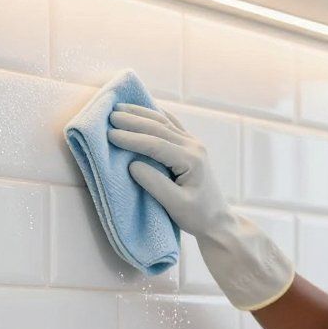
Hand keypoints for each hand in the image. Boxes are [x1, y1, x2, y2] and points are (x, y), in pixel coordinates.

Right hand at [108, 103, 294, 310]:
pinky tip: (143, 109)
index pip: (156, 144)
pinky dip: (155, 115)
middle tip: (109, 115)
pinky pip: (171, 124)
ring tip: (120, 108)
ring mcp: (194, 144)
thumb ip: (155, 185)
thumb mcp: (176, 205)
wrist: (217, 220)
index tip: (110, 134)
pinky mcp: (191, 146)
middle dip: (133, 120)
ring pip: (165, 122)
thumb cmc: (197, 216)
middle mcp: (194, 147)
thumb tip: (133, 165)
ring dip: (142, 113)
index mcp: (191, 160)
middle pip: (160, 127)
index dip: (132, 138)